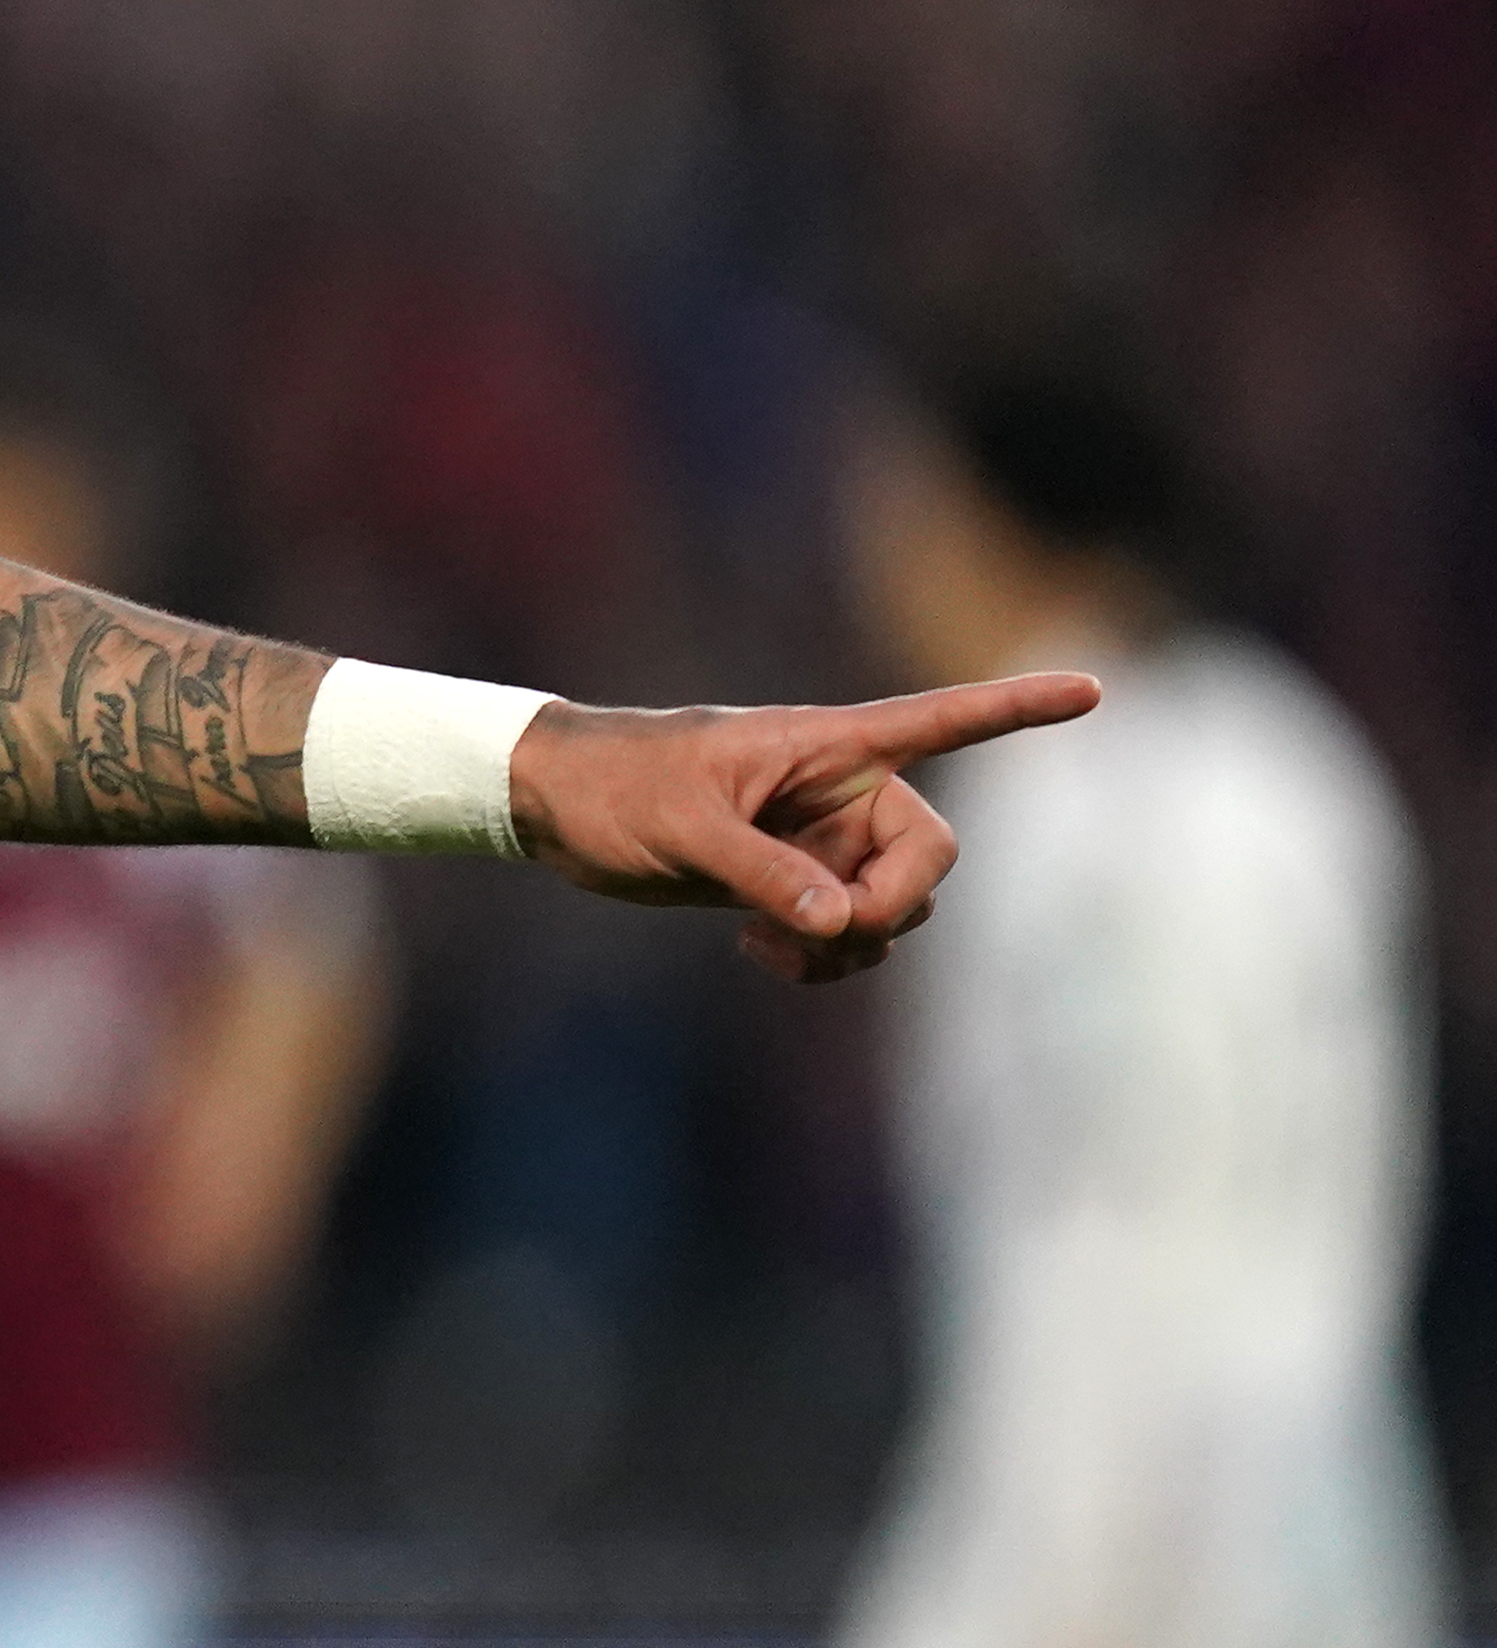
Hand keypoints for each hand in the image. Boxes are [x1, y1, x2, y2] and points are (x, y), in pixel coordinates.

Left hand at [508, 674, 1102, 980]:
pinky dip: (824, 957)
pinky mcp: (795, 883)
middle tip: (828, 930)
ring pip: (893, 909)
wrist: (555, 804)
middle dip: (892, 907)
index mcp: (828, 746)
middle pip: (930, 860)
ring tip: (769, 945)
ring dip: (852, 944)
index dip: (1017, 709)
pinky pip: (848, 934)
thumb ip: (764, 872)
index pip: (942, 720)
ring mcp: (823, 842)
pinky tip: (761, 954)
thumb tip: (837, 920)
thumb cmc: (613, 788)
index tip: (1093, 690)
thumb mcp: (684, 828)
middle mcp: (842, 793)